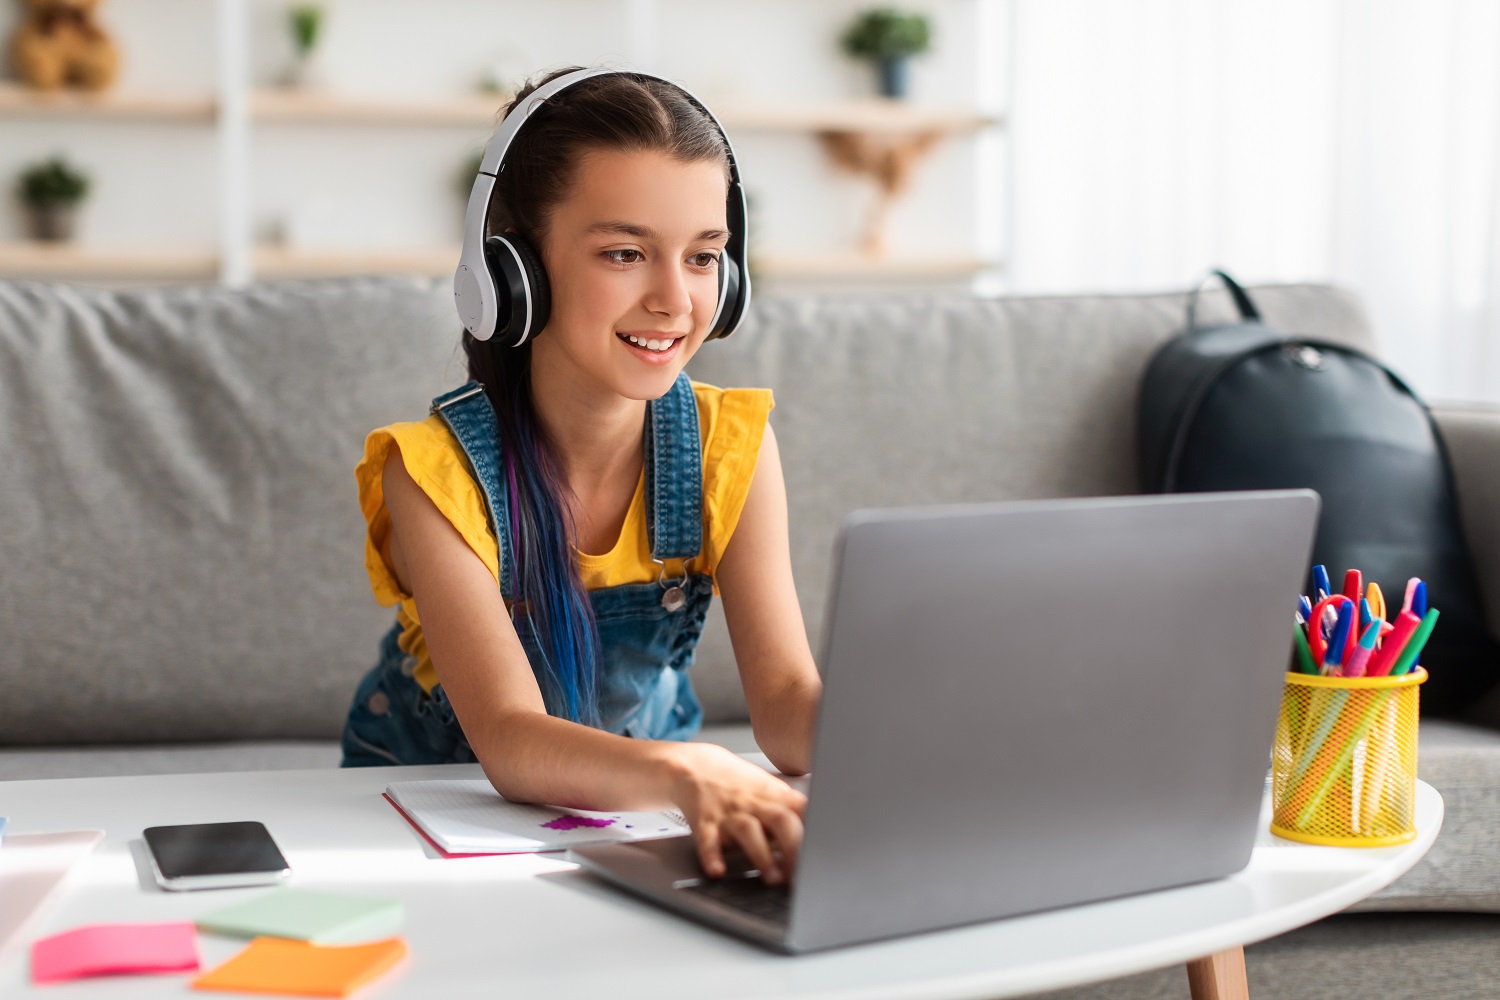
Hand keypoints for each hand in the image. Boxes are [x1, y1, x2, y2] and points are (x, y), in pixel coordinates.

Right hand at [666, 743, 806, 884]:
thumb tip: (817, 839)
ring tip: (773, 878)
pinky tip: (717, 871)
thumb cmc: (738, 784)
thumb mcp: (768, 790)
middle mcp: (754, 803)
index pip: (804, 811)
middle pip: (781, 820)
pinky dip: (712, 856)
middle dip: (794, 848)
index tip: (824, 854)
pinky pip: (708, 840)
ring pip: (749, 831)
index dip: (817, 832)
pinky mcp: (705, 822)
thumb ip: (790, 812)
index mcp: (774, 796)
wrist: (695, 766)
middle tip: (801, 874)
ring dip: (763, 856)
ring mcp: (729, 812)